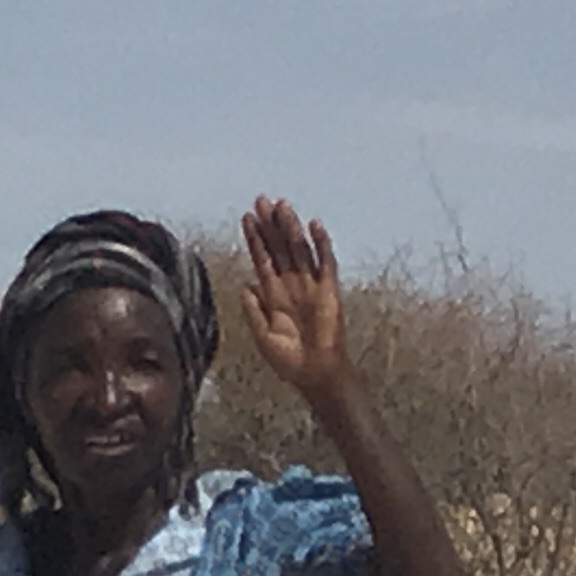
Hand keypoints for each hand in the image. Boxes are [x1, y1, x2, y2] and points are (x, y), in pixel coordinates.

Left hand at [239, 196, 354, 423]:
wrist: (315, 375)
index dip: (255, 239)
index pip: (262, 259)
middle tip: (262, 200)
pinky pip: (325, 263)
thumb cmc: (289, 361)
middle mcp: (291, 285)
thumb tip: (247, 284)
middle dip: (271, 225)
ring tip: (282, 206)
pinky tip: (314, 226)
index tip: (247, 217)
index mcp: (273, 295)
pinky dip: (321, 244)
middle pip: (279, 248)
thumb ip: (254, 310)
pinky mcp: (329, 291)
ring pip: (300, 250)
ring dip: (291, 228)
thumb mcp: (262, 336)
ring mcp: (310, 286)